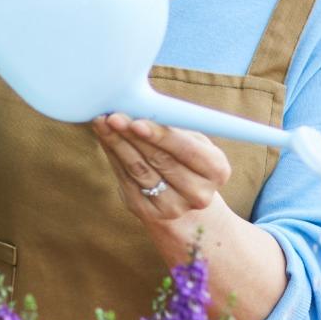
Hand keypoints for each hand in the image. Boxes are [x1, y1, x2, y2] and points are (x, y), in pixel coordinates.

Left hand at [91, 113, 233, 222]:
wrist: (183, 197)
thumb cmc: (185, 156)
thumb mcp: (191, 140)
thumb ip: (172, 126)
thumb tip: (140, 107)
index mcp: (217, 170)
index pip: (186, 150)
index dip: (159, 135)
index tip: (136, 122)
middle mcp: (199, 194)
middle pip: (159, 160)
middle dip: (133, 136)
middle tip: (113, 117)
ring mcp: (174, 207)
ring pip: (139, 170)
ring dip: (118, 145)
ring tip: (103, 124)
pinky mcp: (148, 213)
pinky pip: (126, 181)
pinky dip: (114, 157)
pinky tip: (106, 139)